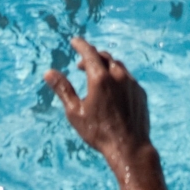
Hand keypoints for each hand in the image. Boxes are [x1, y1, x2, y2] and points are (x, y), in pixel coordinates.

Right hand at [46, 34, 156, 162]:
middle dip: (92, 56)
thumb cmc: (98, 132)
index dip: (81, 45)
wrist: (130, 147)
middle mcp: (118, 76)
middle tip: (81, 63)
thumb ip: (62, 89)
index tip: (75, 41)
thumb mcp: (74, 112)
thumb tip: (48, 73)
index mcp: (100, 79)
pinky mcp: (141, 93)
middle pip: (105, 57)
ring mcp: (132, 84)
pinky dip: (118, 76)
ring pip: (118, 66)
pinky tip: (113, 89)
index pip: (89, 53)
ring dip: (106, 65)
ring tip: (96, 75)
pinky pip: (128, 78)